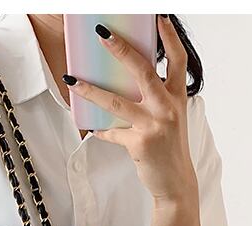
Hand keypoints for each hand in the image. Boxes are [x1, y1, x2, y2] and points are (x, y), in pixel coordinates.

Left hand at [63, 15, 197, 205]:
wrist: (175, 181)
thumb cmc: (169, 148)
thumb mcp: (169, 118)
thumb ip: (154, 99)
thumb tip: (123, 84)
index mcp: (178, 97)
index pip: (178, 59)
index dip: (169, 37)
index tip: (158, 17)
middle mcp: (168, 107)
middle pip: (144, 71)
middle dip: (121, 49)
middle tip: (101, 33)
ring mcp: (154, 125)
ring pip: (117, 102)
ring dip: (91, 90)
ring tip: (72, 80)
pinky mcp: (140, 143)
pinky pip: (112, 133)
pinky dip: (101, 131)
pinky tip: (92, 128)